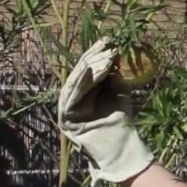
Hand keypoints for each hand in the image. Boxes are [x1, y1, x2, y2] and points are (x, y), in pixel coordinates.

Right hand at [57, 39, 154, 184]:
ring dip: (91, 67)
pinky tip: (89, 69)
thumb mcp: (118, 91)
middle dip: (94, 57)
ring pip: (76, 82)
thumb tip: (113, 53)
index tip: (110, 40)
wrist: (120, 146)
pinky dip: (80, 82)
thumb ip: (113, 74)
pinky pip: (72, 96)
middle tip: (108, 46)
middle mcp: (72, 98)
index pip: (88, 67)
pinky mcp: (65, 117)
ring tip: (105, 57)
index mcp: (84, 91)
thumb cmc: (120, 120)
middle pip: (80, 72)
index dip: (97, 53)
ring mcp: (66, 108)